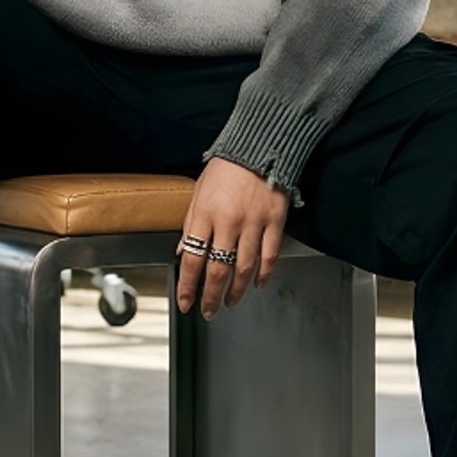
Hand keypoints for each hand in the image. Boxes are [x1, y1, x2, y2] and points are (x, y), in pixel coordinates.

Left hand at [174, 157, 289, 319]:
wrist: (259, 145)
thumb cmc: (227, 167)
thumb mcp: (199, 192)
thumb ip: (191, 224)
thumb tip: (182, 252)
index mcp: (205, 214)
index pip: (192, 259)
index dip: (187, 286)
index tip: (185, 301)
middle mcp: (228, 221)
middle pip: (218, 270)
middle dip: (210, 296)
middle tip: (208, 311)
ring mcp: (254, 223)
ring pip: (244, 268)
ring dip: (236, 291)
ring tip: (230, 302)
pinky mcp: (275, 221)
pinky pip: (269, 255)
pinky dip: (264, 275)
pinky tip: (258, 284)